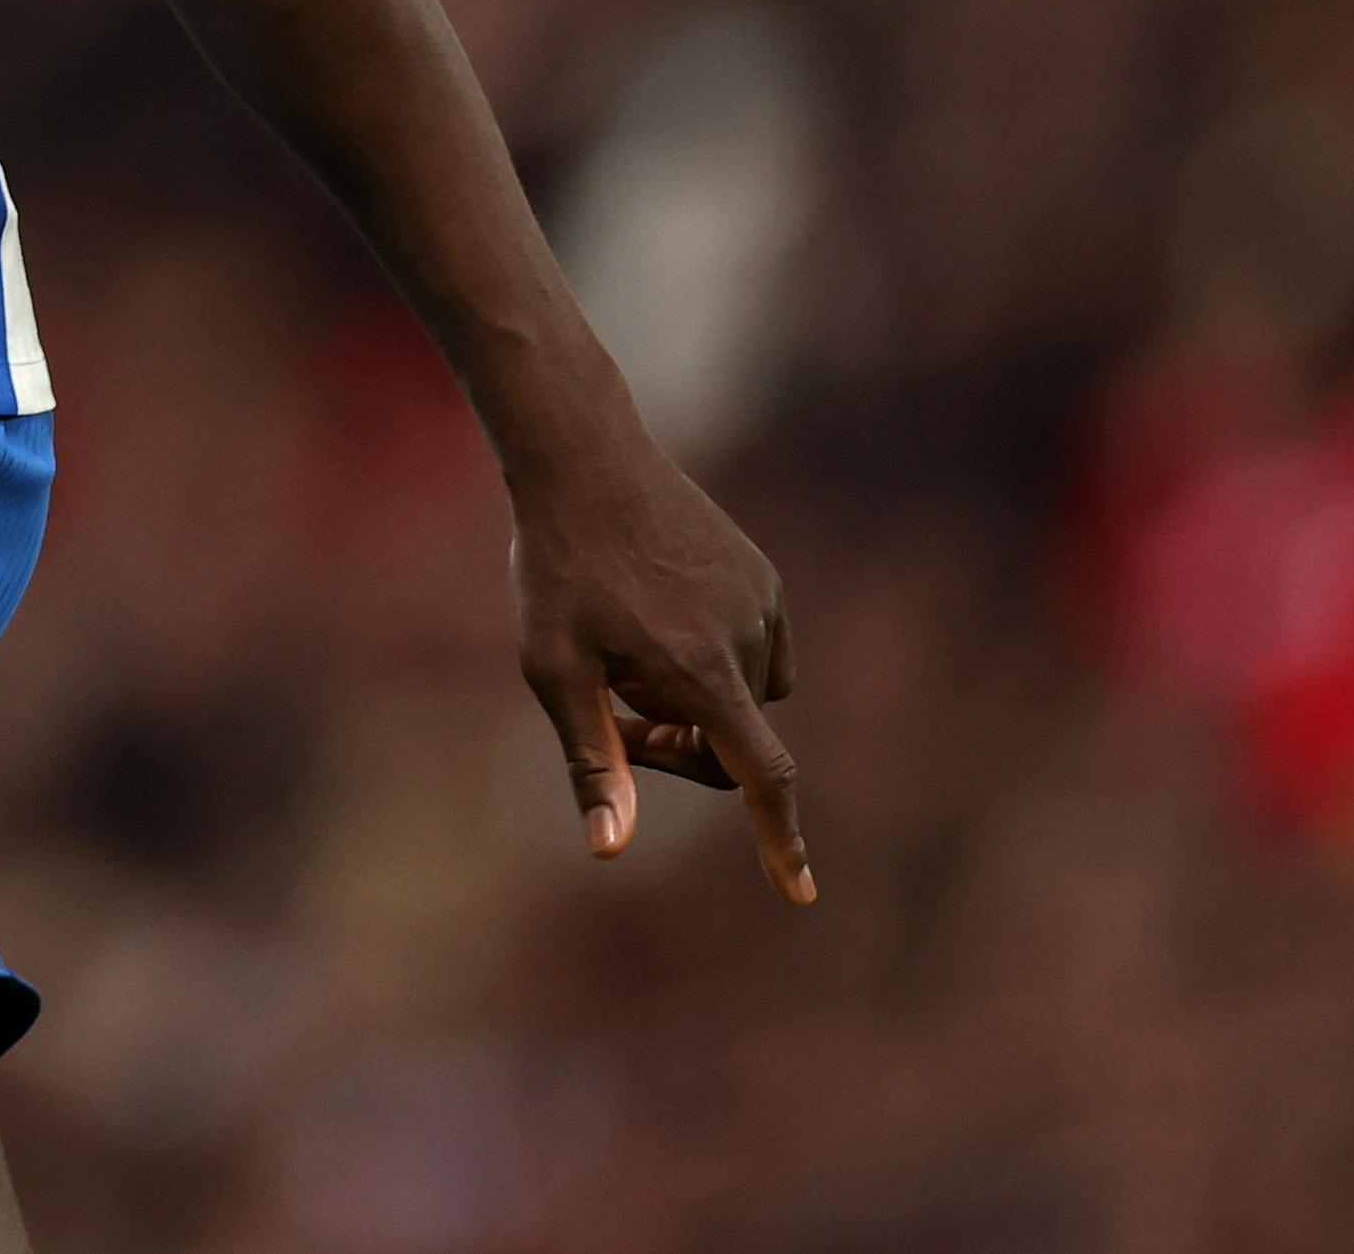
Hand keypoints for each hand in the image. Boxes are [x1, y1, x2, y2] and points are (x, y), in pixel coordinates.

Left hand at [511, 440, 811, 902]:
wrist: (584, 461)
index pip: (760, 775)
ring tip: (630, 647)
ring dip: (698, 696)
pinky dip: (715, 654)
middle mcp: (748, 636)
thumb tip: (612, 850)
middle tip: (615, 707)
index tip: (799, 892)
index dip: (779, 839)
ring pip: (745, 694)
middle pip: (733, 740)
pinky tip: (656, 610)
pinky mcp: (763, 574)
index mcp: (702, 670)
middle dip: (680, 745)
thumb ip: (592, 761)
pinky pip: (754, 645)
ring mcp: (763, 600)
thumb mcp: (553, 669)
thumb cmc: (557, 569)